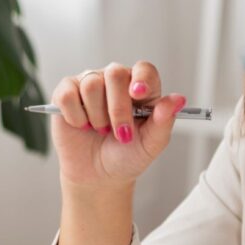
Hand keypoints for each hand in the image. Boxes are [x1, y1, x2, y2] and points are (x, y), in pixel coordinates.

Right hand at [50, 61, 185, 188]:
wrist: (99, 175)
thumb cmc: (128, 155)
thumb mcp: (151, 144)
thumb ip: (164, 121)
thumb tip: (178, 100)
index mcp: (141, 89)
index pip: (144, 69)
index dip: (141, 78)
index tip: (138, 94)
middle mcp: (115, 81)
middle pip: (115, 74)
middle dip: (118, 109)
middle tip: (121, 134)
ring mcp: (90, 84)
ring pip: (91, 84)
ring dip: (97, 116)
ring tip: (101, 131)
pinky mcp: (66, 93)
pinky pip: (68, 95)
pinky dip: (76, 116)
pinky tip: (82, 126)